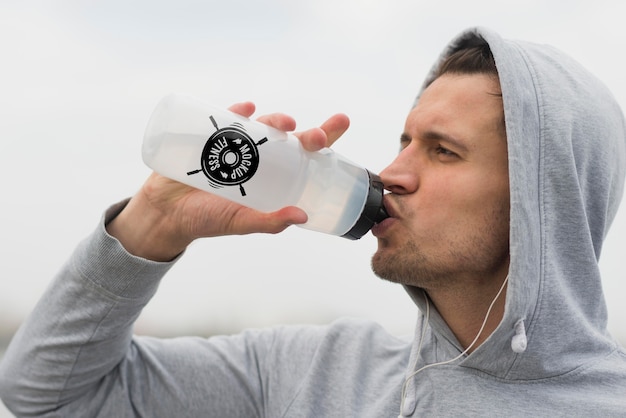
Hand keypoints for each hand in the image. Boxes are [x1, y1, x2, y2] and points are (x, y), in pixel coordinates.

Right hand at [106, 102, 349, 260]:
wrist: (166, 214)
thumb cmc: (207, 220)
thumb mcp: (241, 223)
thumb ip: (269, 221)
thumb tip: (302, 216)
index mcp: (270, 178)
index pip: (302, 156)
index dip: (323, 139)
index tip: (342, 123)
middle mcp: (257, 158)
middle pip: (287, 139)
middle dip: (305, 134)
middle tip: (317, 136)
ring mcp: (233, 146)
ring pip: (260, 127)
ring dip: (275, 121)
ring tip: (284, 124)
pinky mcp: (208, 137)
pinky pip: (225, 119)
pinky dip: (237, 111)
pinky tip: (246, 109)